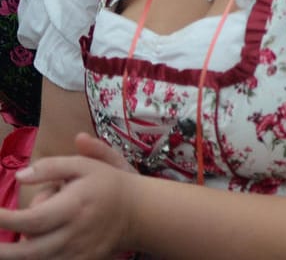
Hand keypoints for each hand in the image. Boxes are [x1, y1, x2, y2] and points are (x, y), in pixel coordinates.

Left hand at [0, 133, 139, 255]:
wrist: (140, 211)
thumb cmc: (108, 184)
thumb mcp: (84, 165)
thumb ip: (52, 166)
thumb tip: (21, 175)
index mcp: (74, 207)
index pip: (32, 219)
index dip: (4, 220)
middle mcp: (74, 234)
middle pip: (28, 252)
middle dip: (3, 251)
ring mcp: (77, 253)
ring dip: (18, 254)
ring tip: (13, 241)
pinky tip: (25, 251)